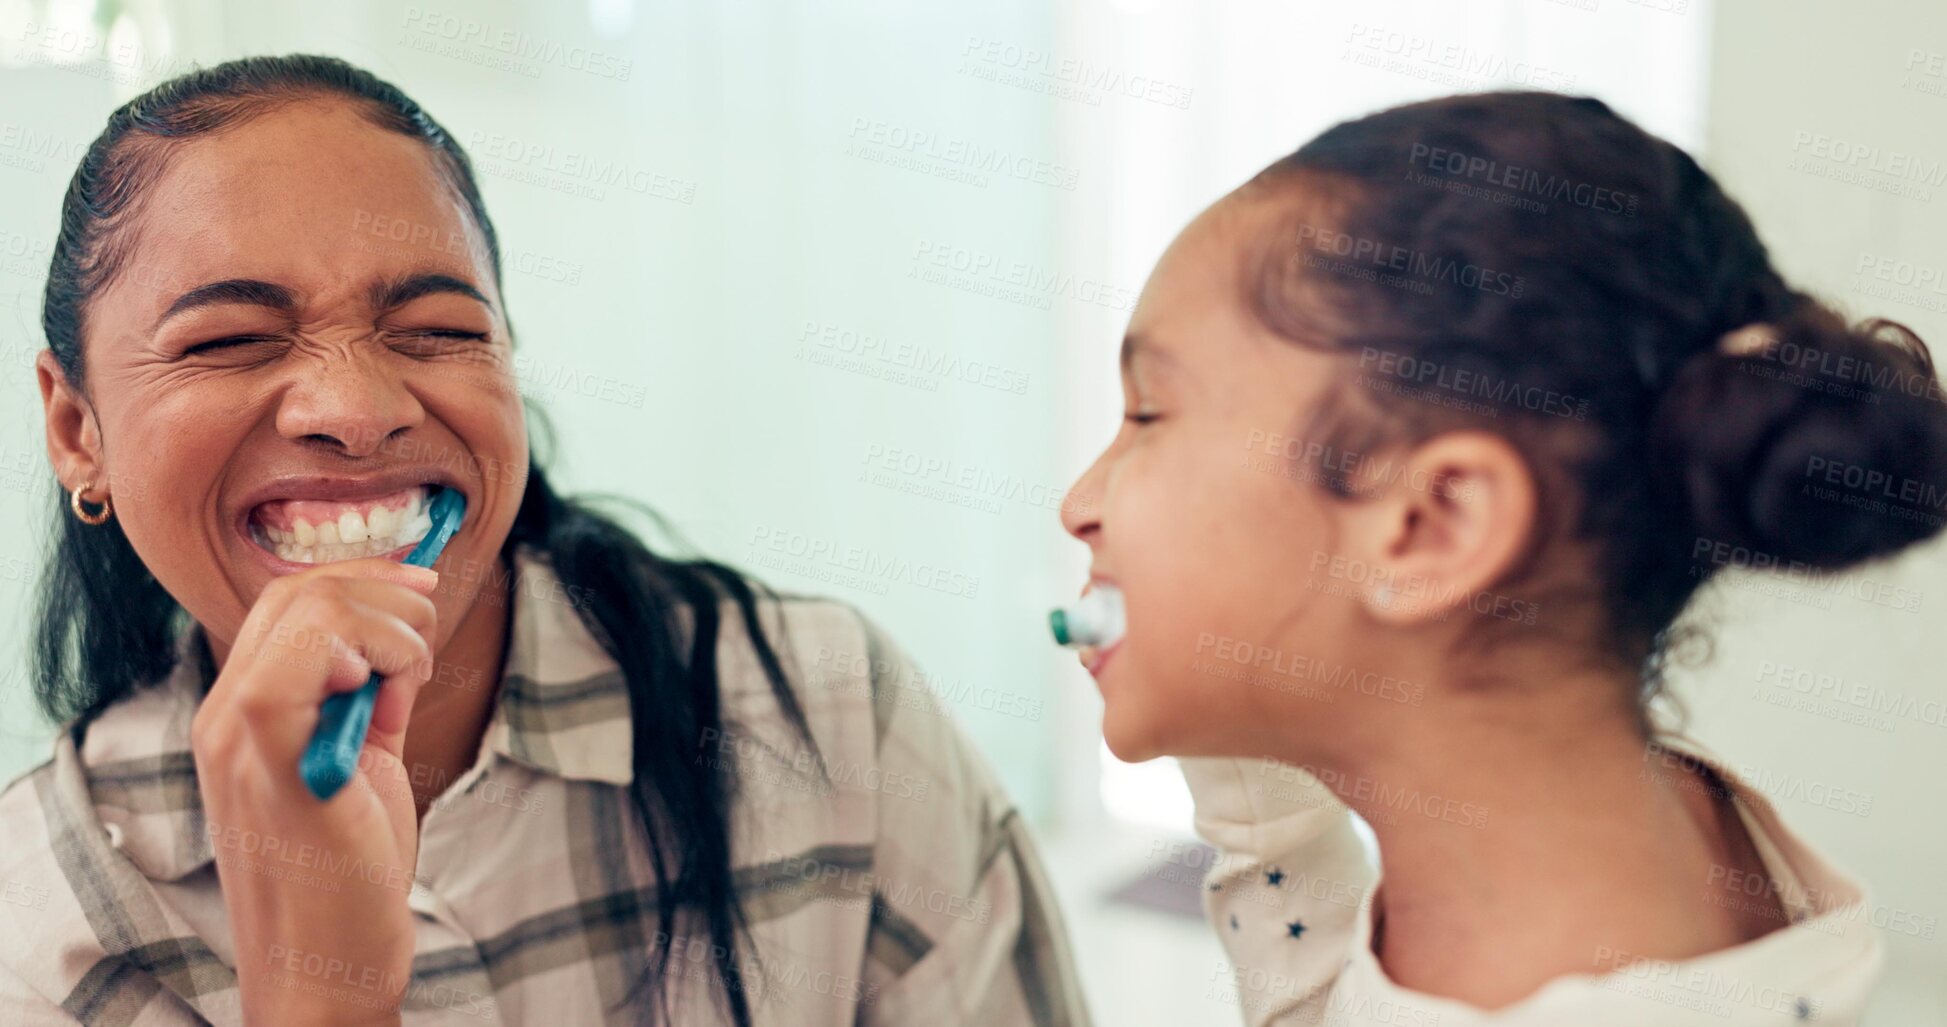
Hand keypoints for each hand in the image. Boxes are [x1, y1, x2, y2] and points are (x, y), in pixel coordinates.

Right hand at [190, 558, 439, 1025]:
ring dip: (394, 628)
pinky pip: (315, 653)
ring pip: (314, 606)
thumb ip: (367, 701)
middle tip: (426, 650)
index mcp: (240, 712)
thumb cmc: (347, 876)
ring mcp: (236, 733)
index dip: (366, 579)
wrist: (326, 968)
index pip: (289, 599)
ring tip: (409, 689)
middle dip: (389, 596)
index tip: (425, 592)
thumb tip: (401, 636)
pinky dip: (381, 654)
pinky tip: (394, 703)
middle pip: (301, 590)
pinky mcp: (272, 754)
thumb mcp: (360, 766)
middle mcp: (222, 714)